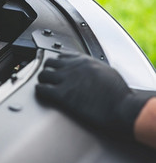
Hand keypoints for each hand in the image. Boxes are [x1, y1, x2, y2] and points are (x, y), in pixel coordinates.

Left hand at [35, 53, 149, 136]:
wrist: (123, 108)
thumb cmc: (120, 94)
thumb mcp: (107, 72)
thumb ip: (92, 69)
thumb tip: (88, 72)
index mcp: (85, 61)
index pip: (62, 55)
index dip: (57, 63)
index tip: (56, 68)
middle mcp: (74, 67)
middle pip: (49, 62)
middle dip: (48, 70)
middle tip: (48, 78)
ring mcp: (67, 79)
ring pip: (43, 74)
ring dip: (42, 80)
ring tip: (45, 86)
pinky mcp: (63, 94)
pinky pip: (42, 89)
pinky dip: (40, 91)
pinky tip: (43, 94)